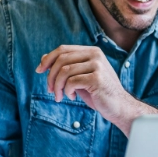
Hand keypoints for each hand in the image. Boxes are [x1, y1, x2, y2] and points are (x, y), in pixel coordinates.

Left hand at [36, 45, 155, 134]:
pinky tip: (72, 97)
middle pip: (61, 59)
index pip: (63, 49)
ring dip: (57, 86)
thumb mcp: (80, 77)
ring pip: (64, 71)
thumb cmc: (98, 92)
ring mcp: (97, 66)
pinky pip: (72, 82)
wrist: (118, 107)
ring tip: (60, 96)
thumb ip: (66, 66)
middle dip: (51, 76)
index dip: (48, 59)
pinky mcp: (97, 78)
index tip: (39, 70)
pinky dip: (67, 91)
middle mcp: (95, 55)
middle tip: (50, 90)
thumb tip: (44, 58)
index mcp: (92, 51)